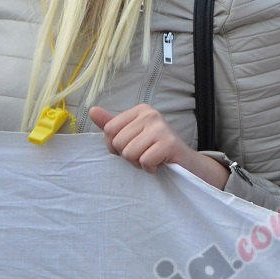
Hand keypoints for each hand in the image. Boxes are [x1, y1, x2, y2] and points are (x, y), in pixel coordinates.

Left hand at [91, 104, 227, 186]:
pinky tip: (160, 163)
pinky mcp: (169, 143)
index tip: (132, 147)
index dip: (115, 146)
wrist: (186, 164)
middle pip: (118, 142)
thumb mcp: (132, 136)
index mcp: (140, 110)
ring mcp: (161, 127)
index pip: (109, 130)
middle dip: (129, 156)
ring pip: (129, 153)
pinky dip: (150, 168)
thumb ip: (112, 124)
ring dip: (139, 163)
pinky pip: (144, 161)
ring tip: (153, 158)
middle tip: (146, 153)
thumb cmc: (156, 150)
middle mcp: (151, 114)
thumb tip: (92, 110)